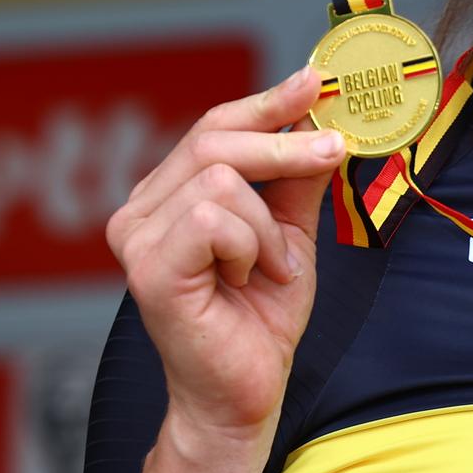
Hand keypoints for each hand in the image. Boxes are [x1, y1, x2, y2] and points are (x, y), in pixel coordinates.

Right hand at [105, 67, 344, 449]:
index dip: (266, 101)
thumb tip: (318, 117)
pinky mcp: (148, 268)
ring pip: (222, 178)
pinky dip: (251, 247)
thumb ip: (296, 177)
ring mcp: (136, 237)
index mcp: (168, 195)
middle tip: (336, 152)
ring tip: (268, 268)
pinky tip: (248, 280)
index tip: (315, 80)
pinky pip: (215, 219)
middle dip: (287, 146)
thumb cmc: (259, 316)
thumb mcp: (290, 230)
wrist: (244, 392)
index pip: (214, 125)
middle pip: (216, 137)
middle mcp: (141, 210)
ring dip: (268, 227)